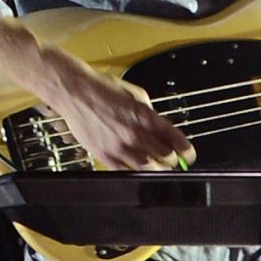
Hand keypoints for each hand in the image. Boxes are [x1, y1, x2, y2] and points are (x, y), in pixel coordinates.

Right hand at [47, 60, 194, 171]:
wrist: (74, 90)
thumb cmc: (102, 88)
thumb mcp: (136, 95)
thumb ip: (151, 114)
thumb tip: (162, 130)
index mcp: (147, 117)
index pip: (179, 143)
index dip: (187, 152)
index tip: (187, 155)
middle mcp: (135, 134)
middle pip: (167, 159)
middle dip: (171, 159)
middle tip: (169, 157)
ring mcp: (120, 146)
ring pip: (149, 169)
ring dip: (154, 166)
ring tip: (152, 161)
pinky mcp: (104, 155)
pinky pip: (126, 171)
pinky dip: (133, 169)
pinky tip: (134, 162)